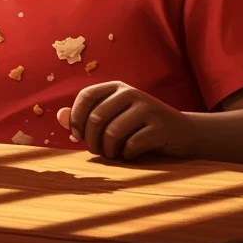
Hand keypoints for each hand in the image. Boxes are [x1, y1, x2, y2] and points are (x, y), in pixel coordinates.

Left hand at [57, 81, 193, 161]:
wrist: (182, 133)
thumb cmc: (139, 127)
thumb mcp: (113, 117)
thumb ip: (85, 117)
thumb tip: (60, 116)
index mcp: (116, 87)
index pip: (86, 96)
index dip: (76, 119)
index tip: (77, 137)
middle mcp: (131, 93)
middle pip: (96, 119)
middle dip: (92, 142)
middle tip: (99, 151)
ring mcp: (147, 108)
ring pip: (112, 133)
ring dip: (109, 151)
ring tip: (115, 154)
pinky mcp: (160, 127)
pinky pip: (131, 145)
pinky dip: (128, 155)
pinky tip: (133, 154)